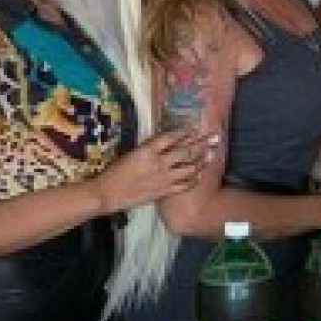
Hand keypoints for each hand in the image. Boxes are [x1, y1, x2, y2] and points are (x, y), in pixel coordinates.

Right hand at [96, 129, 211, 211]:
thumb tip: (165, 142)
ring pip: (189, 168)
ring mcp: (163, 178)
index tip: (194, 127)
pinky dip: (194, 179)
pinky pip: (185, 185)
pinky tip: (199, 175)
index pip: (170, 137)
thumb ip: (149, 148)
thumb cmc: (115, 172)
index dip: (184, 131)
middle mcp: (158, 163)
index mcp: (147, 151)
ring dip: (201, 161)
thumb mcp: (130, 154)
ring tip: (211, 155)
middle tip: (213, 138)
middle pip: (185, 151)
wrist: (107, 193)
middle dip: (201, 143)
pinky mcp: (164, 191)